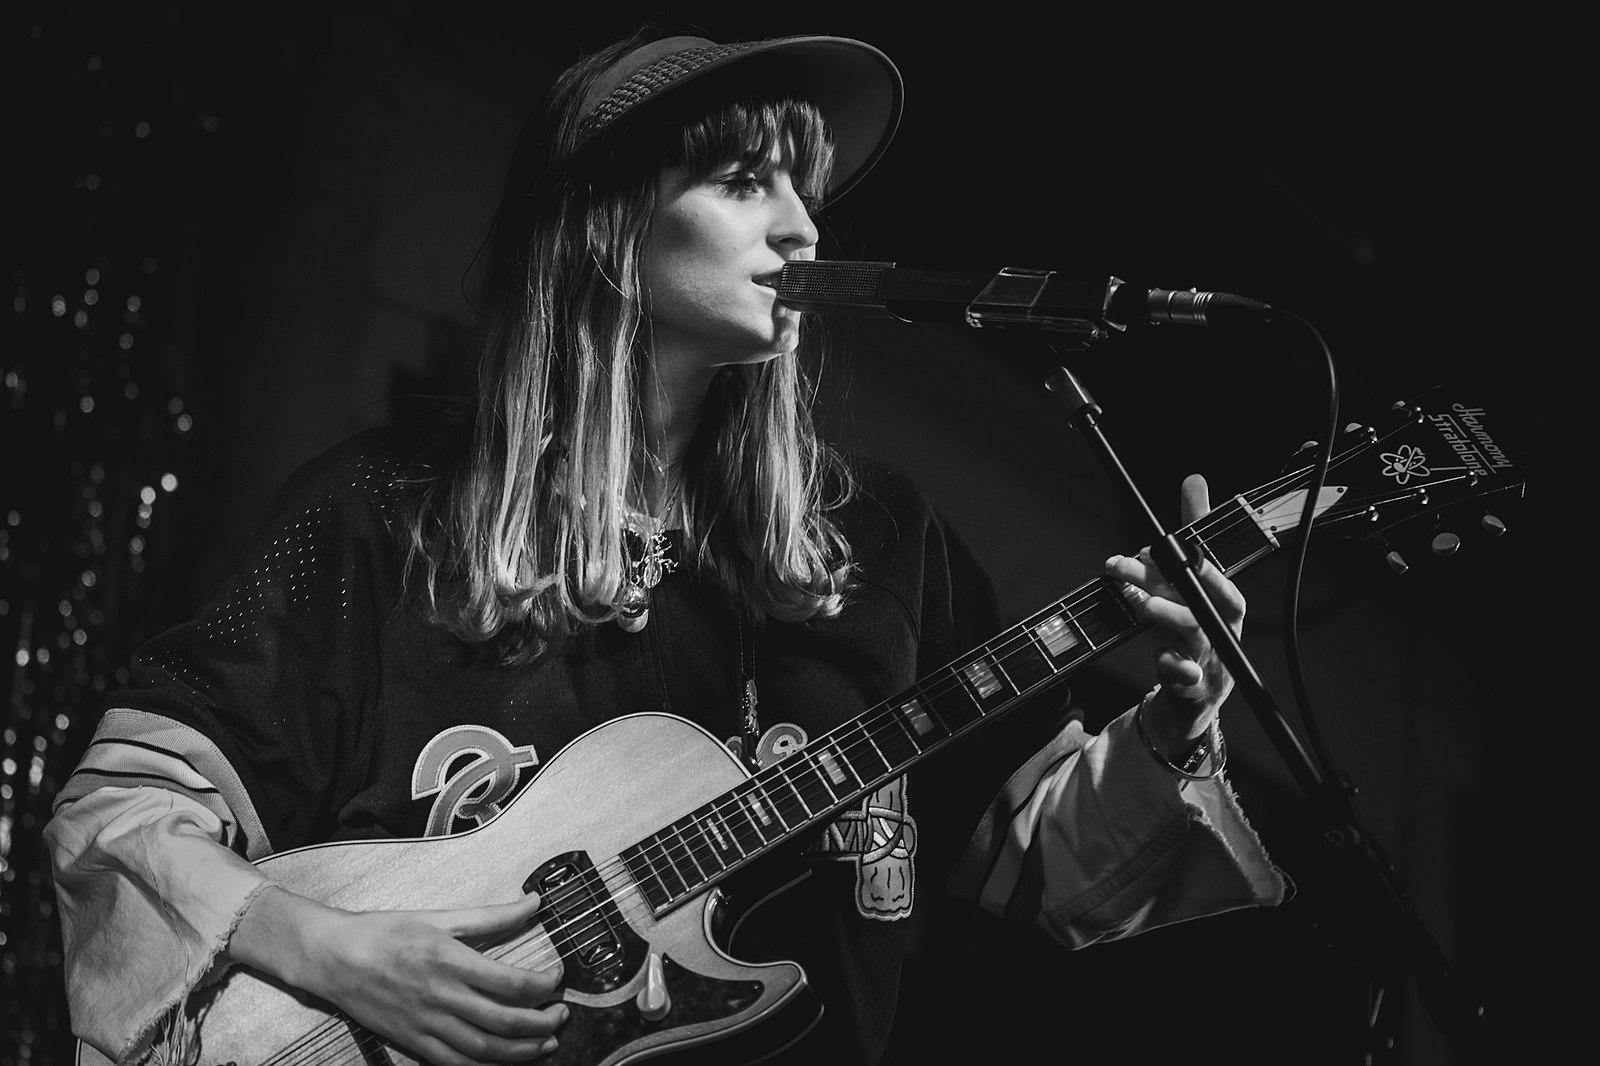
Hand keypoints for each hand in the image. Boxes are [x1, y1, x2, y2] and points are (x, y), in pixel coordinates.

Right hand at [234, 886, 566, 1063]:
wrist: (333, 957)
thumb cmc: (386, 932)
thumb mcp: (441, 916)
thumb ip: (492, 916)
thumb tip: (533, 902)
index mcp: (451, 960)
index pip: (513, 983)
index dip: (545, 985)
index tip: (558, 978)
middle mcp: (441, 996)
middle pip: (505, 1022)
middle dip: (542, 1023)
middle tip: (563, 1015)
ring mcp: (426, 1024)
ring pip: (484, 1049)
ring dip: (522, 1051)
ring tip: (546, 1044)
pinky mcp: (413, 1042)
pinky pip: (455, 1063)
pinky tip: (505, 1060)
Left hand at [1103, 473, 1246, 758]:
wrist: (1190, 701)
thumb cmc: (1191, 632)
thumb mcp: (1189, 584)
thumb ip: (1193, 534)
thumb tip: (1194, 479)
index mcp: (1222, 607)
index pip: (1222, 584)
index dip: (1205, 566)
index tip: (1176, 547)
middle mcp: (1221, 633)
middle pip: (1201, 606)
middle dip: (1169, 584)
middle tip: (1131, 565)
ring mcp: (1209, 664)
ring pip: (1196, 640)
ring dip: (1170, 618)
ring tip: (1143, 605)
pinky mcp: (1192, 692)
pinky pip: (1188, 683)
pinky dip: (1176, 671)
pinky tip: (1162, 660)